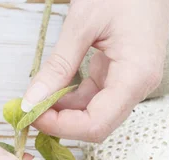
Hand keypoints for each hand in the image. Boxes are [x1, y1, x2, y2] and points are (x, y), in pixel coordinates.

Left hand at [22, 0, 168, 142]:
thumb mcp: (83, 24)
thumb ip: (58, 65)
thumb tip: (31, 101)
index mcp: (135, 76)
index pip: (96, 124)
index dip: (62, 127)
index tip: (33, 116)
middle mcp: (138, 86)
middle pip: (96, 125)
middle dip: (61, 124)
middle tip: (30, 111)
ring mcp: (132, 83)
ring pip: (93, 114)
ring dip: (63, 113)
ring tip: (36, 100)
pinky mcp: (122, 77)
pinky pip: (94, 98)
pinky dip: (71, 99)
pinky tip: (51, 90)